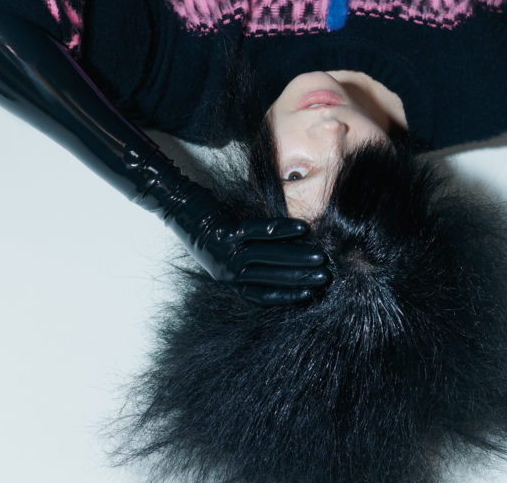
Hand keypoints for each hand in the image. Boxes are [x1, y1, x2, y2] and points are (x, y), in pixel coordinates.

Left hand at [187, 210, 330, 306]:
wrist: (181, 210)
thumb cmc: (210, 228)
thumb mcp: (229, 251)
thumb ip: (252, 257)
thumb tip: (291, 258)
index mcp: (229, 279)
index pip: (261, 294)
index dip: (287, 296)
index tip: (311, 295)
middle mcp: (227, 270)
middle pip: (269, 277)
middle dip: (300, 278)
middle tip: (325, 277)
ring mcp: (226, 252)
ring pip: (267, 257)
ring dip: (296, 258)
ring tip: (319, 258)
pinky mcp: (226, 231)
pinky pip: (259, 232)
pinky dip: (282, 231)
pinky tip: (302, 229)